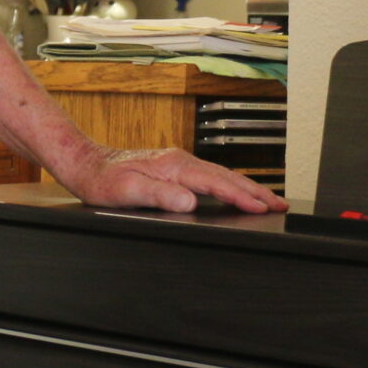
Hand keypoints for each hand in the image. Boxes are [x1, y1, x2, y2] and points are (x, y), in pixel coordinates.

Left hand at [58, 146, 287, 215]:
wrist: (86, 164)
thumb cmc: (102, 180)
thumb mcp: (127, 191)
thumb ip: (159, 196)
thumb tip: (190, 201)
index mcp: (174, 166)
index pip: (217, 183)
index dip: (242, 196)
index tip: (263, 206)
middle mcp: (180, 161)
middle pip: (226, 176)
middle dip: (256, 191)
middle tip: (281, 205)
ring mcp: (178, 163)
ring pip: (221, 176)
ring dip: (246, 188)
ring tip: (269, 201)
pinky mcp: (174, 169)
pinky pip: (210, 177)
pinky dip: (229, 186)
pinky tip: (235, 193)